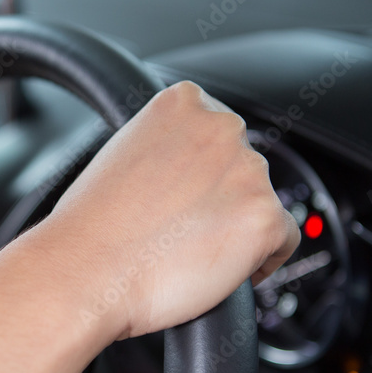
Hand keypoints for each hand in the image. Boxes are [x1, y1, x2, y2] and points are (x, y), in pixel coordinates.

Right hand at [32, 81, 299, 339]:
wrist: (85, 271)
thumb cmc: (90, 227)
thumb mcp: (122, 155)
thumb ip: (166, 149)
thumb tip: (188, 172)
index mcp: (185, 101)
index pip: (220, 134)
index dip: (205, 174)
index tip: (188, 198)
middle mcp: (223, 127)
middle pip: (245, 168)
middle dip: (222, 201)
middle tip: (184, 234)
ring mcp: (248, 171)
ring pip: (263, 204)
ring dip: (238, 229)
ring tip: (190, 254)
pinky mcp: (265, 218)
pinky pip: (285, 241)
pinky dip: (262, 260)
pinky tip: (220, 271)